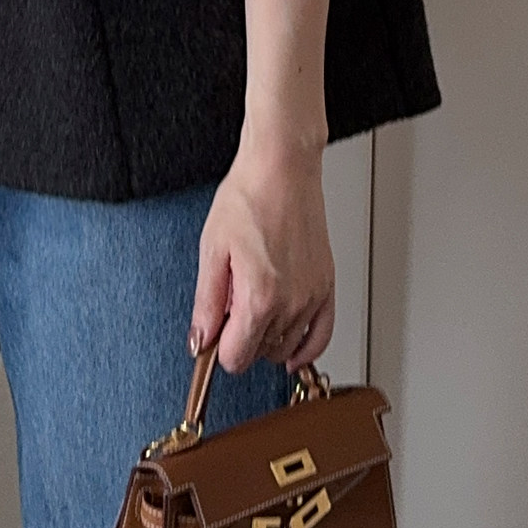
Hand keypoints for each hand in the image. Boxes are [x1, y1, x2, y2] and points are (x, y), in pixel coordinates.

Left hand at [188, 119, 334, 374]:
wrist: (281, 169)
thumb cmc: (248, 197)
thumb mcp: (212, 249)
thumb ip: (207, 302)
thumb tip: (200, 339)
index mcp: (260, 297)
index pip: (237, 358)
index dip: (218, 347)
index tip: (213, 331)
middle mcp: (292, 303)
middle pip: (260, 354)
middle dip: (240, 338)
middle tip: (230, 304)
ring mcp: (313, 296)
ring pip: (288, 348)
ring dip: (268, 339)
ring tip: (254, 303)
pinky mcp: (327, 286)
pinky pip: (322, 336)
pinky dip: (306, 348)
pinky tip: (293, 349)